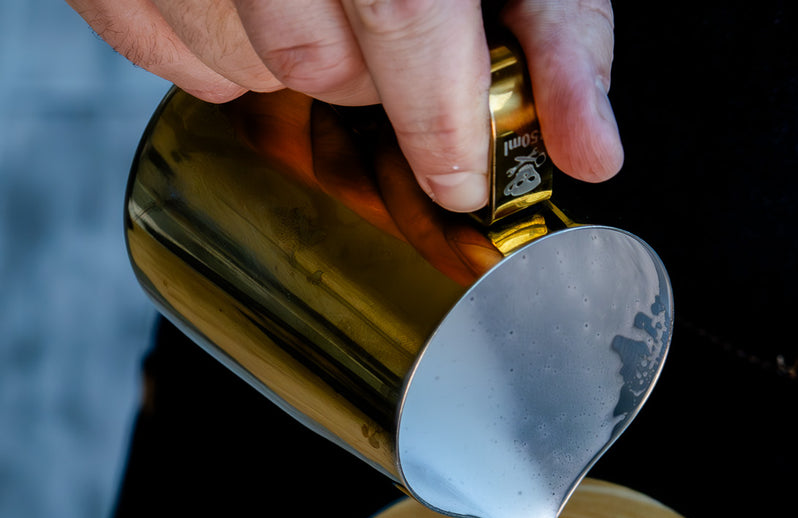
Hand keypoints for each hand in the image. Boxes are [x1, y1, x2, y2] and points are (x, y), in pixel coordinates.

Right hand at [64, 0, 621, 210]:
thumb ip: (559, 38)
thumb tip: (591, 152)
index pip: (403, 15)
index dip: (435, 117)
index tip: (458, 177)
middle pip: (320, 63)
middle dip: (369, 88)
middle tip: (389, 46)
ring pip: (242, 66)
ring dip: (294, 71)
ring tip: (319, 11)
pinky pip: (163, 52)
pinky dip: (217, 59)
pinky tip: (251, 14)